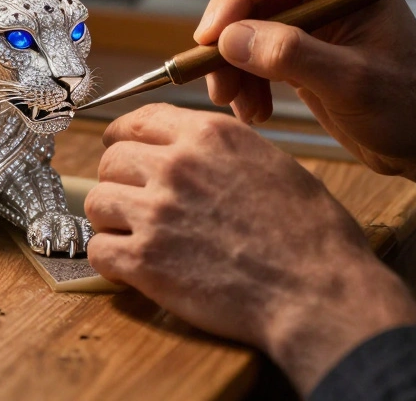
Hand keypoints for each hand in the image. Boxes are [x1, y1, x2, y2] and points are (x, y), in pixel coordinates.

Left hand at [85, 104, 415, 394]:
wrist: (317, 293)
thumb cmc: (311, 235)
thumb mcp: (272, 164)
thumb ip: (222, 151)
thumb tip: (193, 152)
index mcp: (209, 135)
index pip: (137, 121)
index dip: (123, 139)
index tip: (122, 151)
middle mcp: (177, 165)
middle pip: (111, 160)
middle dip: (120, 183)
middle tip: (135, 205)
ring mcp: (157, 212)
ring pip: (97, 201)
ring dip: (112, 221)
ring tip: (135, 238)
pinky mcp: (146, 261)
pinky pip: (98, 250)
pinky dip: (110, 261)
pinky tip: (131, 269)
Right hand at [194, 0, 415, 175]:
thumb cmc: (411, 109)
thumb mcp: (351, 83)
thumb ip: (291, 54)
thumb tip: (229, 39)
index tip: (211, 40)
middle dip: (228, 34)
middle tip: (215, 80)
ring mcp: (312, 14)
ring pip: (244, 20)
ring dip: (231, 63)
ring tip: (238, 105)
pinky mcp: (300, 45)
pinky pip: (252, 49)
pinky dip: (243, 78)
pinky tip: (254, 110)